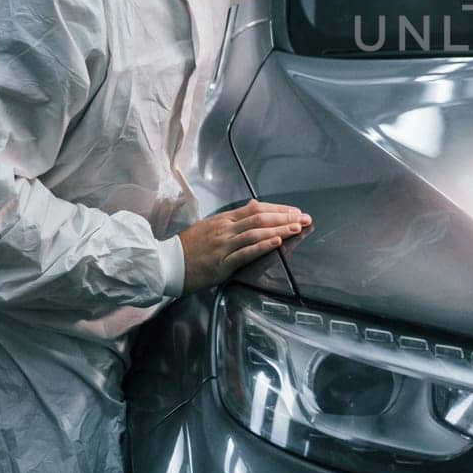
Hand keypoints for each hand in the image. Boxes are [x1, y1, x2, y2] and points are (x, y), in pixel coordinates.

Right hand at [177, 199, 310, 294]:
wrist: (167, 264)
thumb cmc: (189, 247)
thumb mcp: (209, 226)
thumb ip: (231, 220)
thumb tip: (253, 208)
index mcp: (223, 219)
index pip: (256, 208)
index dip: (278, 209)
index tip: (295, 211)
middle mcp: (225, 229)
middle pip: (260, 218)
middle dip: (285, 217)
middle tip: (305, 218)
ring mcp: (223, 245)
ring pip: (256, 232)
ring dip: (279, 229)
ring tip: (297, 227)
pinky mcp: (221, 263)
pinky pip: (245, 252)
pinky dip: (262, 246)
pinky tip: (276, 242)